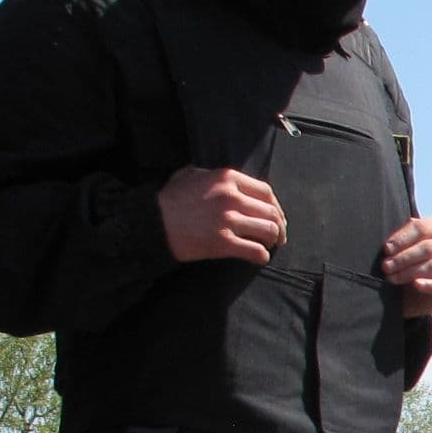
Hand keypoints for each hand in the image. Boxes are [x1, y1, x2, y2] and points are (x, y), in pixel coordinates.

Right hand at [158, 165, 285, 264]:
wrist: (151, 223)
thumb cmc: (168, 199)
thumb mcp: (189, 174)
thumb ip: (211, 174)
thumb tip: (226, 181)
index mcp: (227, 178)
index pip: (266, 191)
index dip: (276, 206)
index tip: (277, 216)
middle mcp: (231, 197)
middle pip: (271, 212)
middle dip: (279, 226)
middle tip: (280, 236)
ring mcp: (228, 220)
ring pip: (268, 231)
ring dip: (273, 241)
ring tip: (269, 246)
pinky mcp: (223, 242)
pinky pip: (255, 251)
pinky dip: (262, 256)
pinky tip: (259, 258)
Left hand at [382, 213, 431, 314]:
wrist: (409, 298)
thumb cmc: (401, 267)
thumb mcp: (396, 251)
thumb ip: (397, 241)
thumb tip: (389, 244)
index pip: (423, 228)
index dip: (403, 238)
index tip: (386, 249)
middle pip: (428, 248)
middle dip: (404, 258)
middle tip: (386, 267)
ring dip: (410, 272)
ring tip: (392, 278)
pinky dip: (430, 285)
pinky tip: (416, 285)